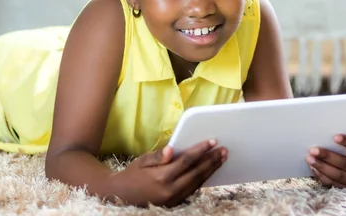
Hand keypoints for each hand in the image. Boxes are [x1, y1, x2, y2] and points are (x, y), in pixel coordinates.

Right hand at [113, 139, 227, 206]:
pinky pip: (193, 190)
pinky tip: (210, 171)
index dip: (200, 150)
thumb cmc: (132, 174)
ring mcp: (174, 199)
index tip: (212, 141)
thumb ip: (158, 156)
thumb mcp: (142, 161)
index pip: (186, 161)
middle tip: (223, 150)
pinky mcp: (175, 204)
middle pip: (196, 172)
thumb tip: (171, 149)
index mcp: (161, 177)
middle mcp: (170, 190)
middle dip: (211, 160)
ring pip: (197, 182)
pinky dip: (203, 180)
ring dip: (211, 170)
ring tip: (221, 159)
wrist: (121, 196)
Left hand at [306, 129, 345, 188]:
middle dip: (328, 156)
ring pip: (337, 174)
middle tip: (313, 149)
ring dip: (321, 166)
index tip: (335, 136)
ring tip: (309, 158)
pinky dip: (320, 175)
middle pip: (344, 162)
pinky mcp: (343, 187)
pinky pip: (331, 182)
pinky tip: (312, 167)